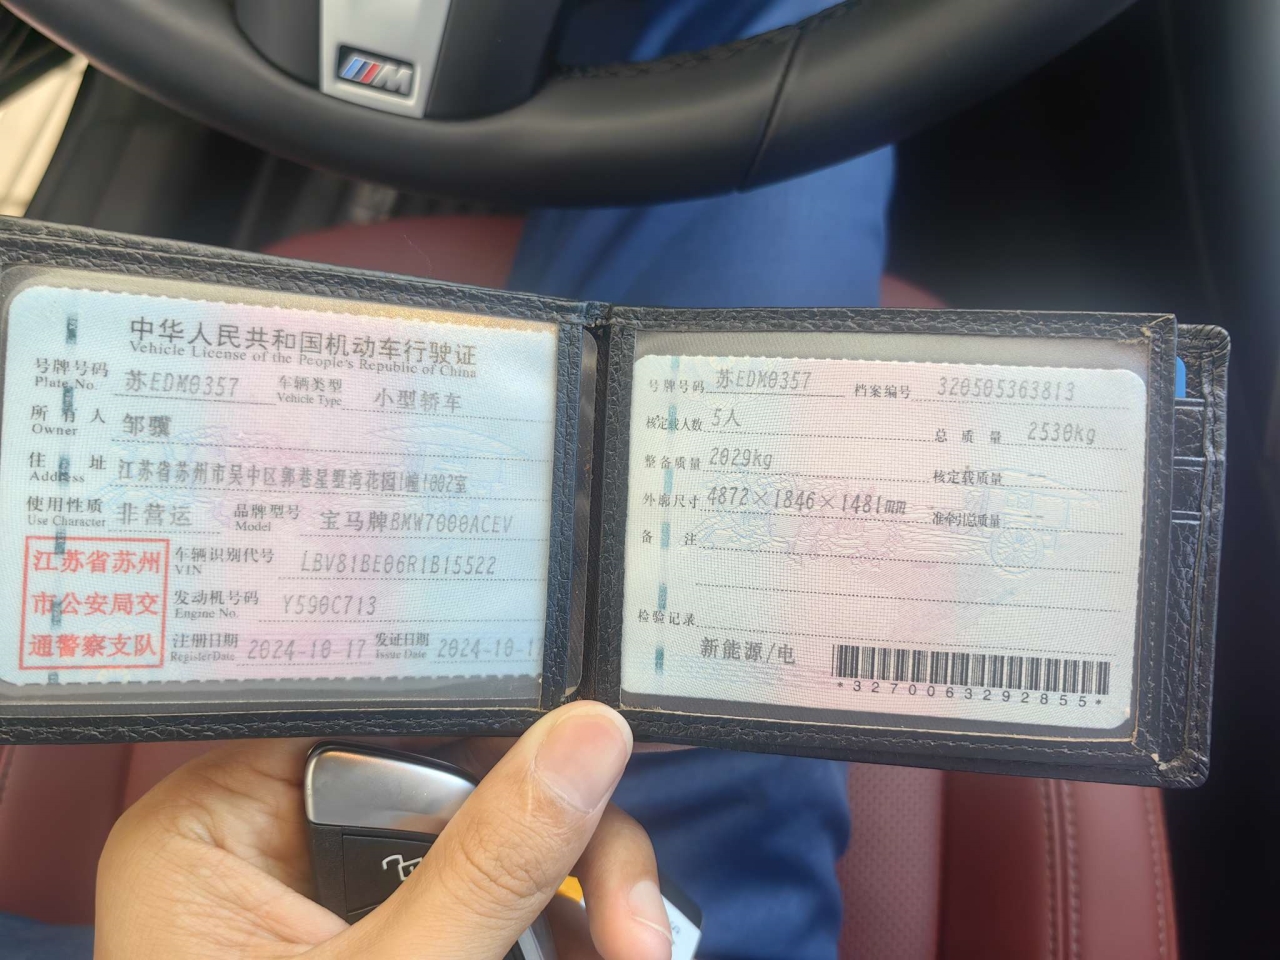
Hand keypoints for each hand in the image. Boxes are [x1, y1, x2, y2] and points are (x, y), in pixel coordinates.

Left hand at [95, 702, 671, 959]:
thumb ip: (490, 862)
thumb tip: (593, 731)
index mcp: (219, 823)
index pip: (372, 714)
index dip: (488, 716)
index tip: (593, 741)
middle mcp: (272, 842)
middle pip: (448, 778)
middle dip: (556, 840)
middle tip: (632, 924)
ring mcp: (331, 897)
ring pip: (485, 842)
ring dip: (576, 898)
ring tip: (639, 949)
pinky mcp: (388, 940)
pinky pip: (484, 903)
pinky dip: (550, 935)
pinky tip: (612, 952)